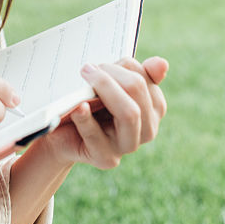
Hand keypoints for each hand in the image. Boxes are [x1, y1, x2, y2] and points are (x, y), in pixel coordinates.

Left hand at [34, 56, 167, 169]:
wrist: (62, 132)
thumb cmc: (89, 102)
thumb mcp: (110, 82)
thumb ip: (133, 71)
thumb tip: (162, 64)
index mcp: (154, 107)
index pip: (146, 79)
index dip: (124, 66)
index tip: (101, 64)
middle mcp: (148, 129)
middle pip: (138, 92)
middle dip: (111, 76)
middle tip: (87, 69)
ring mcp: (128, 146)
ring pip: (129, 113)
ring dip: (104, 90)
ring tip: (84, 80)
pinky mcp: (106, 159)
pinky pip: (97, 135)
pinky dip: (86, 119)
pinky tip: (78, 108)